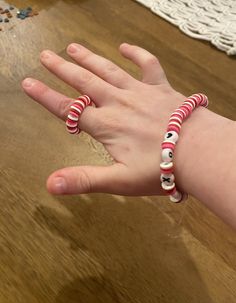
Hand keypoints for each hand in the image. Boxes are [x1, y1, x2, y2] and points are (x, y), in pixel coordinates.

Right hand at [22, 43, 185, 195]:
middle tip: (45, 55)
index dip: (45, 97)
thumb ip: (84, 180)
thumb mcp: (119, 180)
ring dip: (89, 58)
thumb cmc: (160, 168)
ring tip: (73, 47)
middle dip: (62, 69)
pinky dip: (136, 54)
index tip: (28, 83)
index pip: (68, 110)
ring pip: (109, 70)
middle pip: (85, 82)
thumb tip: (50, 185)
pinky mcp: (161, 88)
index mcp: (107, 126)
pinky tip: (124, 47)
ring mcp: (140, 92)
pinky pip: (148, 65)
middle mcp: (119, 104)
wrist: (199, 152)